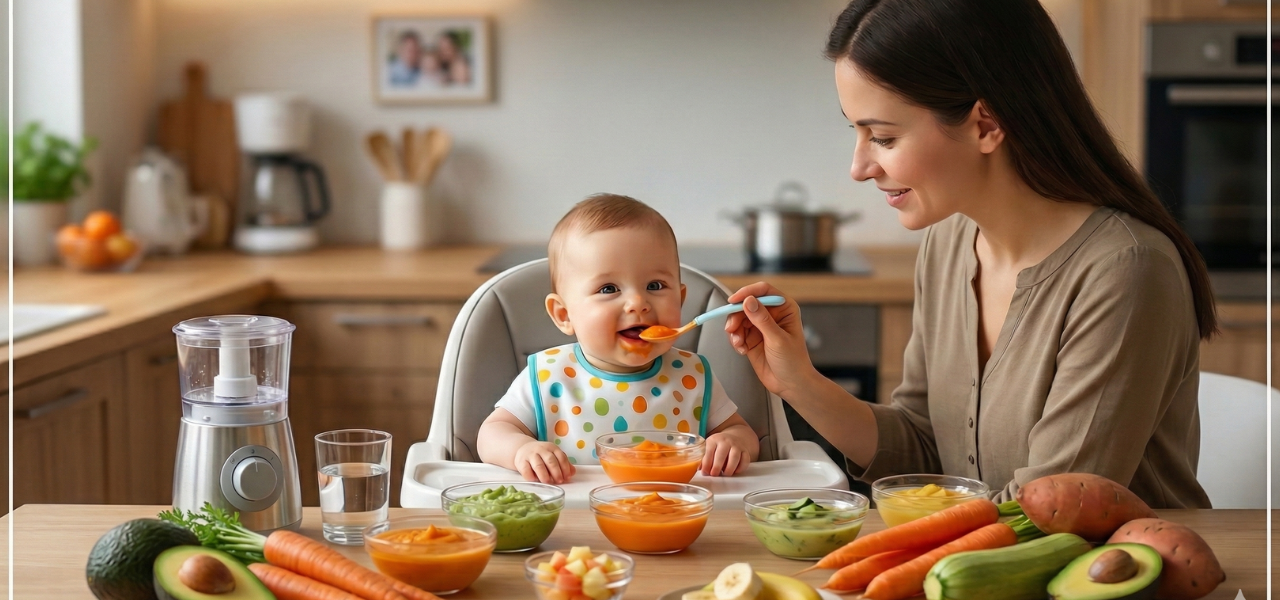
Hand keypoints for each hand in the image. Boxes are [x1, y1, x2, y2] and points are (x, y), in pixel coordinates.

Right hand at [513, 441, 575, 483]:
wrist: (523, 448)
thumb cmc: (541, 455)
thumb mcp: (553, 455)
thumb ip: (563, 463)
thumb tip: (572, 472)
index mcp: (551, 447)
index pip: (561, 456)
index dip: (565, 467)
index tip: (567, 477)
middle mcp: (541, 449)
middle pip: (550, 460)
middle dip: (556, 472)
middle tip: (559, 481)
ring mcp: (530, 455)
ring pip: (538, 465)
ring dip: (544, 475)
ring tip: (548, 482)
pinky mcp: (521, 461)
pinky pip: (526, 470)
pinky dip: (530, 476)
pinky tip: (535, 480)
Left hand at [701, 432, 752, 475]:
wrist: (733, 437)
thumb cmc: (718, 446)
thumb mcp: (709, 447)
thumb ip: (704, 458)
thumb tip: (700, 469)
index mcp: (714, 440)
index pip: (709, 452)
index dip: (706, 464)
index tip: (705, 472)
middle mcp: (726, 441)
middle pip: (721, 454)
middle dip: (717, 467)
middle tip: (714, 475)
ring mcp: (737, 446)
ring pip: (735, 457)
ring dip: (729, 468)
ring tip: (725, 474)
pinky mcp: (745, 451)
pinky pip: (745, 460)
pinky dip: (740, 468)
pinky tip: (735, 471)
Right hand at [723, 283, 818, 397]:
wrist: (791, 384)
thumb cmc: (793, 361)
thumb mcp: (777, 339)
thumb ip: (762, 320)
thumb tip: (748, 301)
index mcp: (784, 308)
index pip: (763, 290)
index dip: (747, 292)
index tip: (733, 301)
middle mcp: (772, 314)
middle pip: (746, 304)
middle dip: (736, 316)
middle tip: (731, 329)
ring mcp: (760, 326)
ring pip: (739, 318)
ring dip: (734, 330)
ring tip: (739, 344)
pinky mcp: (751, 338)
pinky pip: (737, 332)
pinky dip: (736, 340)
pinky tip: (742, 350)